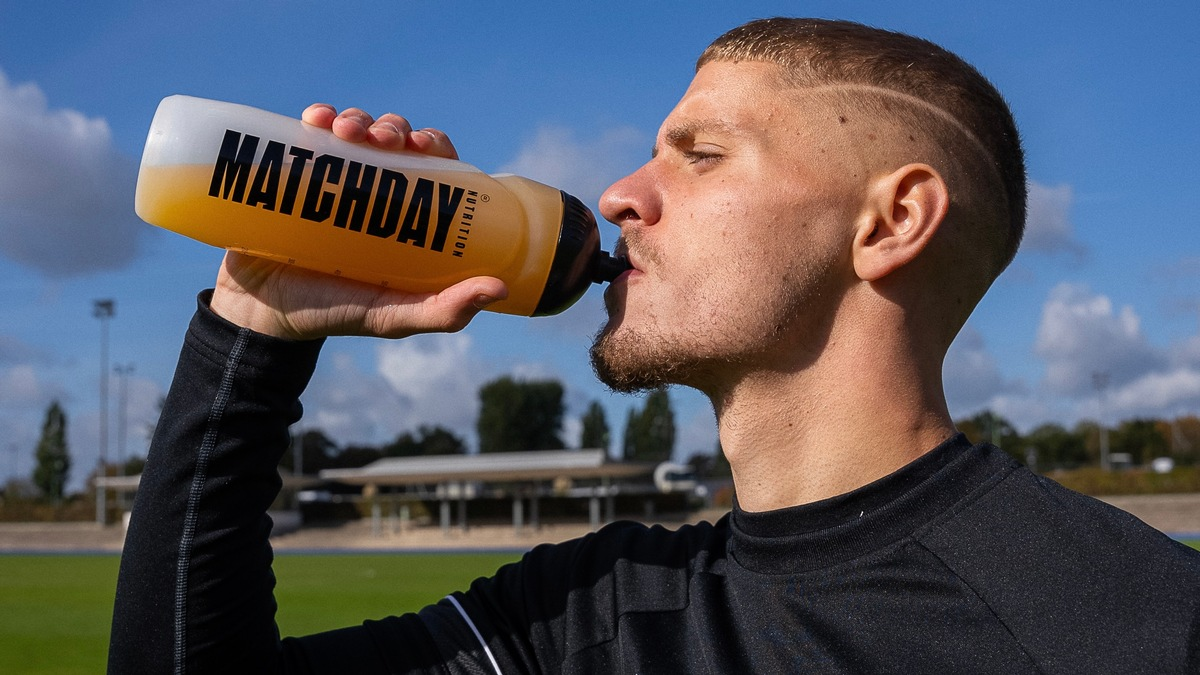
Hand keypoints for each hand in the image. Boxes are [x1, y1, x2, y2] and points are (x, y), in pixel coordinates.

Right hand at [210, 106, 506, 339]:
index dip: (434, 144)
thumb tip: (499, 288)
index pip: (433, 165)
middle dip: (394, 128)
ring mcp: (333, 176)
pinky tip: (317, 118)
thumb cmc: (334, 313)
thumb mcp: (393, 316)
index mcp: (406, 215)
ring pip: (355, 130)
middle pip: (395, 140)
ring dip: (358, 118)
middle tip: (384, 139)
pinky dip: (318, 116)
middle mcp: (374, 190)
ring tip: (346, 131)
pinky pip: (309, 131)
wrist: (260, 311)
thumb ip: (443, 311)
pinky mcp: (293, 171)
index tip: (423, 144)